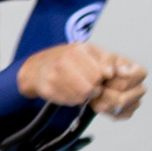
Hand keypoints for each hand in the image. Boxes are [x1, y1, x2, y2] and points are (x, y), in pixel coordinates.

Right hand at [18, 42, 145, 114]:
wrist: (37, 68)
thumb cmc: (68, 59)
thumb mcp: (90, 52)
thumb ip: (108, 60)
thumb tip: (114, 72)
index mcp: (79, 49)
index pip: (103, 72)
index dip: (104, 77)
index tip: (102, 76)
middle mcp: (65, 60)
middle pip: (93, 86)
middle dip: (95, 88)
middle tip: (90, 83)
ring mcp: (55, 75)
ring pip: (82, 96)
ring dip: (85, 95)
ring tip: (80, 87)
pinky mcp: (49, 89)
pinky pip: (70, 101)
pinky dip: (73, 99)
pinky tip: (69, 91)